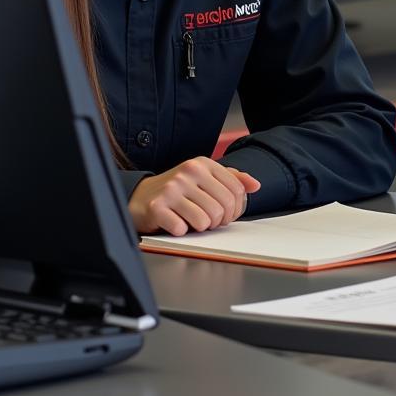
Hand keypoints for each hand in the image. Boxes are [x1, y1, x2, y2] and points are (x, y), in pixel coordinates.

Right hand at [129, 157, 260, 234]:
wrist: (140, 196)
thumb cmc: (178, 190)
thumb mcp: (205, 179)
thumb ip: (232, 180)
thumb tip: (255, 185)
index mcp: (203, 164)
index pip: (236, 191)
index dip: (235, 209)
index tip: (226, 214)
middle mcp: (188, 172)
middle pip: (222, 208)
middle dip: (218, 221)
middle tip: (209, 221)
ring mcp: (172, 188)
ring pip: (205, 220)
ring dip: (200, 227)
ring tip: (191, 220)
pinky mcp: (157, 206)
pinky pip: (182, 228)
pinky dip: (181, 231)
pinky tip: (175, 222)